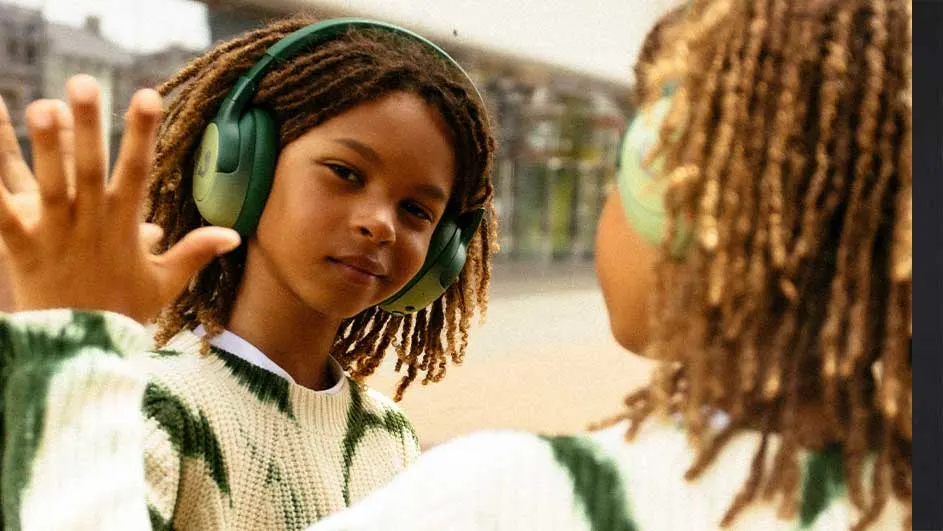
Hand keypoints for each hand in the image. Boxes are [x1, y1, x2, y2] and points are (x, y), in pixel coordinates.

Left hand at [0, 75, 239, 322]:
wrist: (82, 352)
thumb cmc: (122, 312)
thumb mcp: (164, 282)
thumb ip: (195, 251)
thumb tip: (233, 234)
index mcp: (125, 226)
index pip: (137, 170)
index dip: (142, 131)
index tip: (148, 94)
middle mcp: (90, 223)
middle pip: (90, 166)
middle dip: (89, 124)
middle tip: (84, 83)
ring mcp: (55, 234)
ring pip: (49, 183)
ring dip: (45, 145)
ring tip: (39, 105)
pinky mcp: (21, 248)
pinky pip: (2, 212)